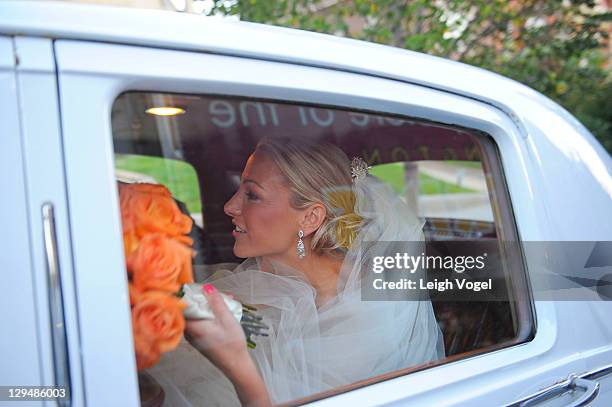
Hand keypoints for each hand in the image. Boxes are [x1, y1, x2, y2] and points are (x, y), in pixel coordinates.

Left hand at [185, 284, 270, 405]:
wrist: (236, 365)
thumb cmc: (232, 343)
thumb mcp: (227, 318)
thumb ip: (216, 302)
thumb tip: (206, 287)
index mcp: (193, 327)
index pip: (181, 308)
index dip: (184, 295)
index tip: (191, 285)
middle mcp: (190, 333)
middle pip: (188, 311)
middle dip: (199, 299)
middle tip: (210, 291)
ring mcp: (195, 338)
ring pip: (195, 317)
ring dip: (205, 307)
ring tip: (220, 299)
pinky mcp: (201, 340)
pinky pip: (199, 323)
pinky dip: (208, 315)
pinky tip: (221, 312)